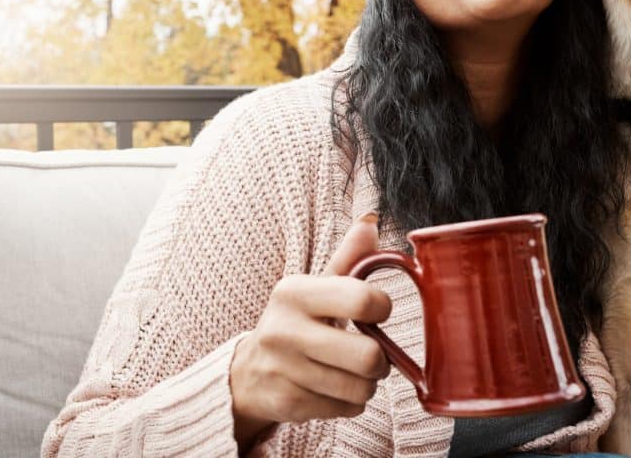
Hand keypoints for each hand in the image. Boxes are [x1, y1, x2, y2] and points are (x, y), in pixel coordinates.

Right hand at [230, 215, 391, 450]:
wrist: (248, 372)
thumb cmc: (295, 321)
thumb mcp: (315, 286)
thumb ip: (348, 258)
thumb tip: (371, 220)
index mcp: (294, 292)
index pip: (363, 299)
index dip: (382, 307)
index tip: (375, 310)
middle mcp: (284, 331)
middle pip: (368, 356)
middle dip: (379, 358)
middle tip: (368, 352)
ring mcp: (284, 371)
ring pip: (361, 388)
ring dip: (366, 383)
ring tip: (349, 371)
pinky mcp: (288, 405)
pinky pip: (348, 410)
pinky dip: (349, 402)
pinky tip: (332, 388)